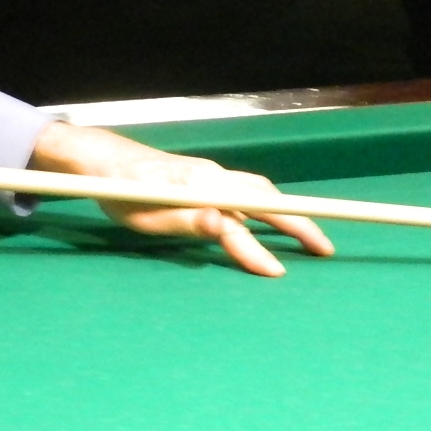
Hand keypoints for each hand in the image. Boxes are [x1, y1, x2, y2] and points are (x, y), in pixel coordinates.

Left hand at [29, 121, 333, 277]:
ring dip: (289, 211)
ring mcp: (211, 174)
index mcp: (194, 190)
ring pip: (260, 191)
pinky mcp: (208, 175)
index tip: (277, 272)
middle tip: (326, 249)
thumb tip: (222, 224)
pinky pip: (249, 188)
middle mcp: (210, 177)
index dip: (257, 249)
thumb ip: (184, 221)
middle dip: (299, 223)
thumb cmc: (118, 191)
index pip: (236, 224)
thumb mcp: (142, 215)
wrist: (104, 158)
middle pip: (264, 200)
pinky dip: (271, 202)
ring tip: (312, 236)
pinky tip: (276, 215)